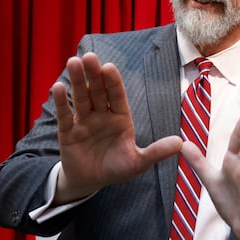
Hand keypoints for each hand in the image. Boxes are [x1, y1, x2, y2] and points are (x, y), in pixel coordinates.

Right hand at [52, 52, 182, 202]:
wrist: (91, 182)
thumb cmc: (117, 168)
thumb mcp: (138, 162)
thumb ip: (156, 152)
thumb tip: (181, 143)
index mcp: (120, 118)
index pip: (117, 96)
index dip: (113, 82)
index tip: (109, 67)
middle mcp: (102, 115)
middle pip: (98, 91)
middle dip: (94, 74)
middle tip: (89, 57)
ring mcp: (84, 121)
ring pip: (81, 98)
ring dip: (77, 81)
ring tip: (73, 62)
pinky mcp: (68, 132)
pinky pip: (65, 115)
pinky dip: (61, 102)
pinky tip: (58, 87)